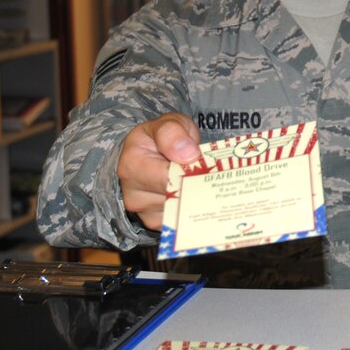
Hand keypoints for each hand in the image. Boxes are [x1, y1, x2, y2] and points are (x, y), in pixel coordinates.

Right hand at [116, 113, 201, 229]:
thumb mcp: (165, 124)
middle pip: (178, 198)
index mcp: (132, 166)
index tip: (209, 166)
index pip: (168, 178)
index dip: (192, 172)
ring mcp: (144, 213)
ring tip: (205, 182)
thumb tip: (189, 155)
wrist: (146, 155)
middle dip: (199, 187)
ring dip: (198, 199)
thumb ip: (173, 133)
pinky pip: (182, 221)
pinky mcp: (155, 225)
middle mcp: (133, 195)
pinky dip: (194, 210)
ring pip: (182, 211)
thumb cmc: (158, 138)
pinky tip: (199, 195)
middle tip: (217, 176)